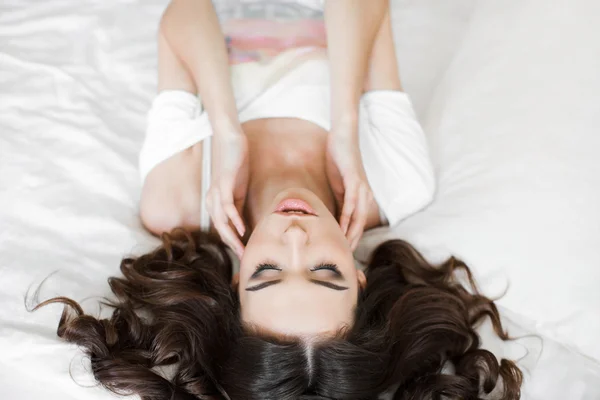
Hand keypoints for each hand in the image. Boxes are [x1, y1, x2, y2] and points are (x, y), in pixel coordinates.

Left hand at [206, 129, 248, 258]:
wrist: (230, 140)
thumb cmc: (235, 164)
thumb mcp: (238, 191)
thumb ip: (239, 208)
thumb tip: (243, 227)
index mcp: (215, 203)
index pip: (223, 230)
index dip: (232, 244)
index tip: (244, 257)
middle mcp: (212, 200)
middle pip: (220, 230)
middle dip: (232, 246)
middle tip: (244, 260)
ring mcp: (216, 192)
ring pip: (221, 222)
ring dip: (232, 238)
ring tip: (242, 250)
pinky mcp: (223, 183)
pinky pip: (227, 206)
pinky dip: (234, 219)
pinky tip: (242, 229)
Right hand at [325, 123, 373, 250]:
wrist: (342, 137)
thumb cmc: (339, 160)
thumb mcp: (338, 186)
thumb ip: (338, 203)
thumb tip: (331, 220)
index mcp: (362, 199)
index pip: (357, 225)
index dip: (351, 241)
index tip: (343, 256)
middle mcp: (366, 196)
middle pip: (360, 226)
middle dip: (353, 243)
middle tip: (344, 260)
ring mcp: (362, 189)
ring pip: (358, 218)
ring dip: (351, 235)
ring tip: (342, 249)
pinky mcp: (355, 181)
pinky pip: (351, 203)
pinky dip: (346, 217)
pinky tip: (340, 228)